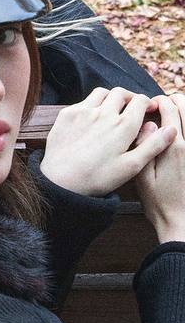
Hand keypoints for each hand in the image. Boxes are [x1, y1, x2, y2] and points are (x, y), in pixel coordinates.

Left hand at [40, 86, 172, 195]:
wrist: (60, 179)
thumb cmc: (98, 176)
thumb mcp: (131, 166)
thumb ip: (153, 145)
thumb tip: (171, 129)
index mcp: (123, 125)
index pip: (139, 101)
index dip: (147, 102)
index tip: (149, 108)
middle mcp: (104, 113)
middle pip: (120, 92)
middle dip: (130, 97)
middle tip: (132, 107)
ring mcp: (83, 111)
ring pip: (101, 92)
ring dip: (111, 97)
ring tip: (114, 109)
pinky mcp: (66, 114)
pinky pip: (83, 101)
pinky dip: (92, 104)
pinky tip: (93, 117)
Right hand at [137, 93, 184, 243]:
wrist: (182, 222)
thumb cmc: (159, 202)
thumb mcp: (141, 176)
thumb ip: (144, 147)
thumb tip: (147, 124)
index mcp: (173, 148)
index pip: (170, 109)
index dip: (159, 101)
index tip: (150, 105)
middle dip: (175, 100)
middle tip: (163, 105)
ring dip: (184, 110)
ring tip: (174, 112)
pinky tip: (181, 129)